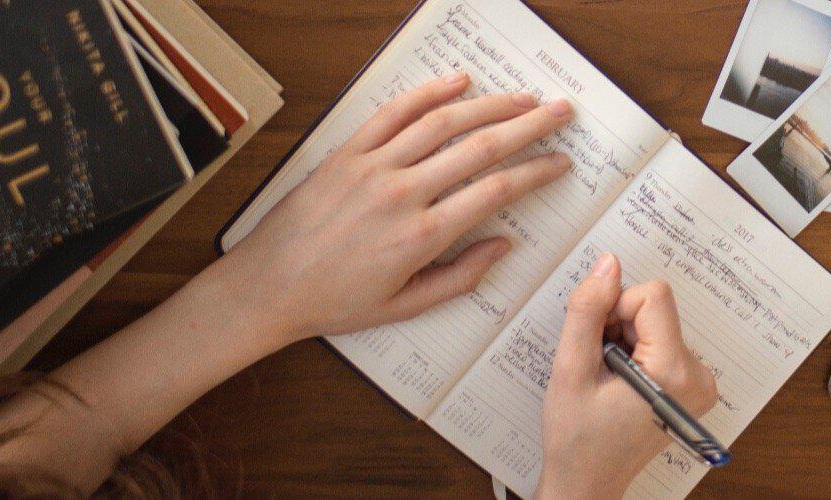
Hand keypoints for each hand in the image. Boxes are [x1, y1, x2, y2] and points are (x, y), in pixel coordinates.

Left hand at [213, 72, 572, 341]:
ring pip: (442, 123)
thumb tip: (504, 245)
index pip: (495, 191)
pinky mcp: (347, 153)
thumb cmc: (336, 302)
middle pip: (480, 147)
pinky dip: (427, 93)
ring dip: (490, 104)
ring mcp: (372, 167)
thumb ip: (459, 278)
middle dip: (529, 126)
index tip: (561, 162)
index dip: (536, 172)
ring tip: (524, 96)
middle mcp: (402, 193)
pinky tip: (458, 82)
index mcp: (421, 236)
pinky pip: (393, 113)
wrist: (269, 285)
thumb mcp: (404, 307)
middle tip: (561, 112)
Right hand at [537, 253, 717, 498]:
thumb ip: (587, 311)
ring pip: (654, 322)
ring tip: (605, 378)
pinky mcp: (690, 384)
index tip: (597, 343)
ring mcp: (698, 382)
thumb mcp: (570, 369)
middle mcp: (698, 375)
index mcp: (675, 372)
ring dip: (622, 339)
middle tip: (597, 365)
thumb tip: (608, 264)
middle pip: (654, 308)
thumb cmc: (576, 437)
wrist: (587, 482)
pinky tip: (617, 381)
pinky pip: (659, 340)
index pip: (652, 296)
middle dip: (616, 326)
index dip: (613, 309)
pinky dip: (632, 351)